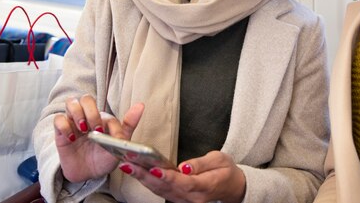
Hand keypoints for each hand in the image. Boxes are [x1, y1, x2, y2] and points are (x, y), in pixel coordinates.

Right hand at [53, 96, 144, 181]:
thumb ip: (129, 125)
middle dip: (91, 112)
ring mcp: (73, 123)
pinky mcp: (61, 132)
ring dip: (77, 114)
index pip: (103, 110)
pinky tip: (72, 138)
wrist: (87, 175)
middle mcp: (87, 117)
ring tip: (83, 130)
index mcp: (102, 119)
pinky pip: (58, 119)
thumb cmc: (104, 158)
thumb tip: (141, 105)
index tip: (108, 137)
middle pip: (86, 98)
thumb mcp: (118, 145)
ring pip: (71, 102)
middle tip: (94, 130)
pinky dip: (64, 126)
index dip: (106, 121)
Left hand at [117, 150, 245, 202]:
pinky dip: (147, 182)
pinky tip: (137, 172)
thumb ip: (201, 164)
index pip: (183, 183)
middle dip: (145, 175)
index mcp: (204, 187)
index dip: (168, 177)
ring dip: (142, 178)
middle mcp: (192, 198)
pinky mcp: (178, 199)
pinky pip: (160, 192)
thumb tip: (185, 167)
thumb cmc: (226, 171)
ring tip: (128, 164)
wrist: (231, 187)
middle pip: (165, 188)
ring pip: (160, 191)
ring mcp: (184, 201)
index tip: (155, 169)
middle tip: (129, 162)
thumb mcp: (220, 160)